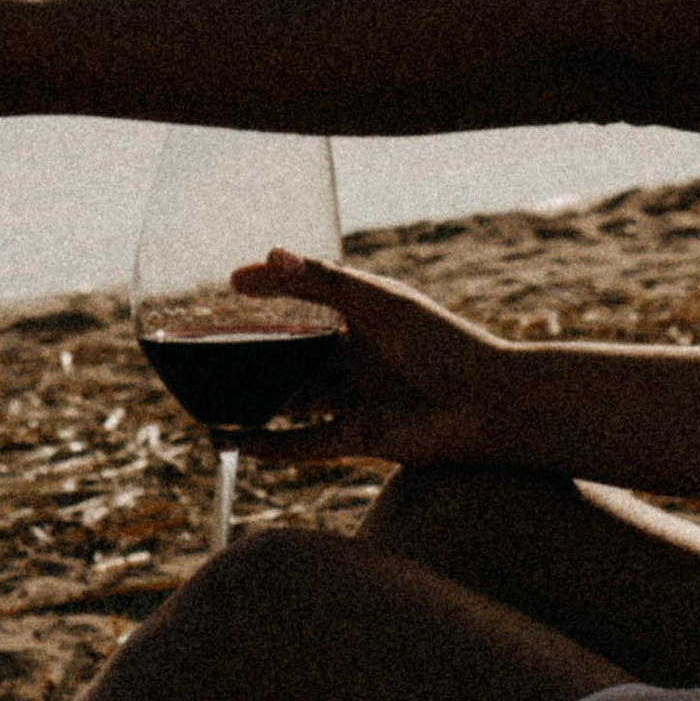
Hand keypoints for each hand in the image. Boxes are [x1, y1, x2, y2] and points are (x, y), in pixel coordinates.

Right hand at [228, 251, 520, 467]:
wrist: (489, 405)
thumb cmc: (443, 343)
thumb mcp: (380, 304)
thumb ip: (325, 281)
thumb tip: (271, 254)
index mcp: (366, 316)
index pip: (307, 296)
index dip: (273, 288)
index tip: (232, 281)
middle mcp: (358, 357)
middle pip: (295, 354)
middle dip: (257, 352)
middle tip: (211, 346)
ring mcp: (357, 398)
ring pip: (295, 399)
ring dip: (257, 400)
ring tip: (213, 398)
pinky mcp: (361, 438)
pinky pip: (307, 443)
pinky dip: (274, 446)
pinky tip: (239, 443)